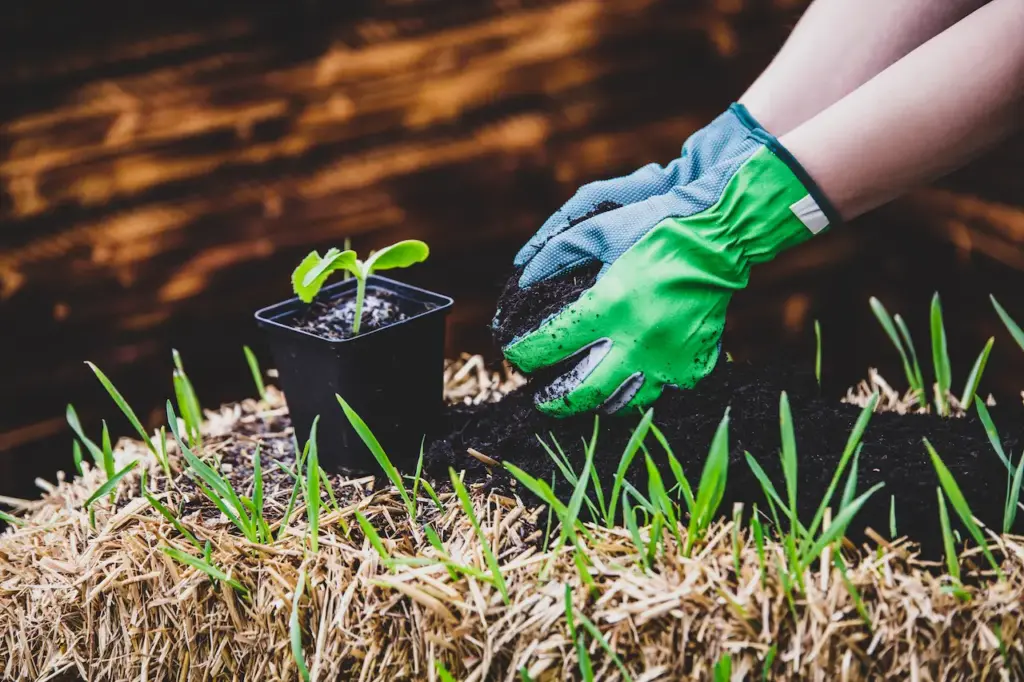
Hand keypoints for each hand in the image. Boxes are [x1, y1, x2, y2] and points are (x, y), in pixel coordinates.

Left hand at [503, 118, 838, 416]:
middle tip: (540, 397)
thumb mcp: (598, 229)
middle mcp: (640, 339)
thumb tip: (523, 278)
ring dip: (594, 402)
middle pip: (582, 393)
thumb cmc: (657, 226)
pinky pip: (659, 393)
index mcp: (612, 303)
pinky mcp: (694, 364)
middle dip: (552, 400)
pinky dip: (636, 391)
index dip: (523, 353)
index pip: (551, 345)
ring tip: (579, 395)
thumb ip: (555, 254)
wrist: (723, 234)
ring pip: (621, 403)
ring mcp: (670, 357)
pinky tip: (623, 382)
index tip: (515, 353)